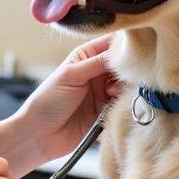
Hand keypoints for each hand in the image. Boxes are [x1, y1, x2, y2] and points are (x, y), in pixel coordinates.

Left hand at [15, 35, 120, 166]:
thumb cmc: (48, 100)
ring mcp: (102, 91)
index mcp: (85, 56)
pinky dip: (124, 102)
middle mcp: (96, 72)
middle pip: (122, 65)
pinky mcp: (106, 110)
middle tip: (125, 76)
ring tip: (112, 93)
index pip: (110, 43)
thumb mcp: (71, 76)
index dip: (125, 43)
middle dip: (128, 69)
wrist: (40, 135)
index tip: (137, 47)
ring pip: (125, 84)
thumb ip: (97, 63)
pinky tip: (116, 104)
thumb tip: (122, 52)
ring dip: (125, 87)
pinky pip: (123, 102)